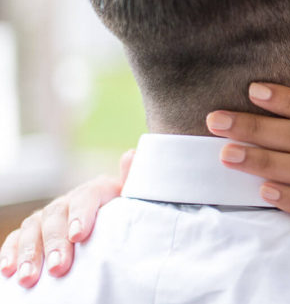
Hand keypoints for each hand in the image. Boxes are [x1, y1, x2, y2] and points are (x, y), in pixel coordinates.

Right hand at [0, 151, 132, 286]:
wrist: (114, 227)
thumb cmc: (128, 217)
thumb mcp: (135, 201)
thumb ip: (133, 181)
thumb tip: (131, 154)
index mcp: (97, 191)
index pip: (87, 196)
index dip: (82, 214)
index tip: (79, 236)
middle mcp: (70, 200)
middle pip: (57, 215)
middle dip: (55, 242)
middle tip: (58, 267)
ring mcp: (50, 215)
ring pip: (34, 228)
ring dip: (30, 252)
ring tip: (30, 277)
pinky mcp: (34, 230)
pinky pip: (18, 238)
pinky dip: (11, 252)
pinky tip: (9, 269)